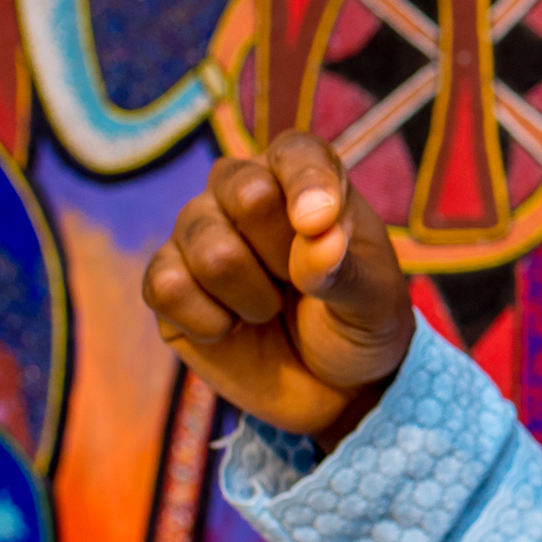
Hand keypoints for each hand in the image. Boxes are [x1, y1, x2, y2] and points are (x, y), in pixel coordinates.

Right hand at [142, 133, 413, 444]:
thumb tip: (318, 232)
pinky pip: (167, 286)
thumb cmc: (360, 324)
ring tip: (270, 309)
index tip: (319, 224)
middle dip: (281, 253)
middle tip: (300, 284)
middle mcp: (244, 191)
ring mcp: (201, 234)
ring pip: (207, 246)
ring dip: (252, 296)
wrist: (331, 388)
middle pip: (243, 190)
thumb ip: (344, 268)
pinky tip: (230, 329)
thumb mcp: (373, 301)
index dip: (306, 184)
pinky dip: (209, 321)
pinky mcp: (168, 282)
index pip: (297, 154)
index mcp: (306, 178)